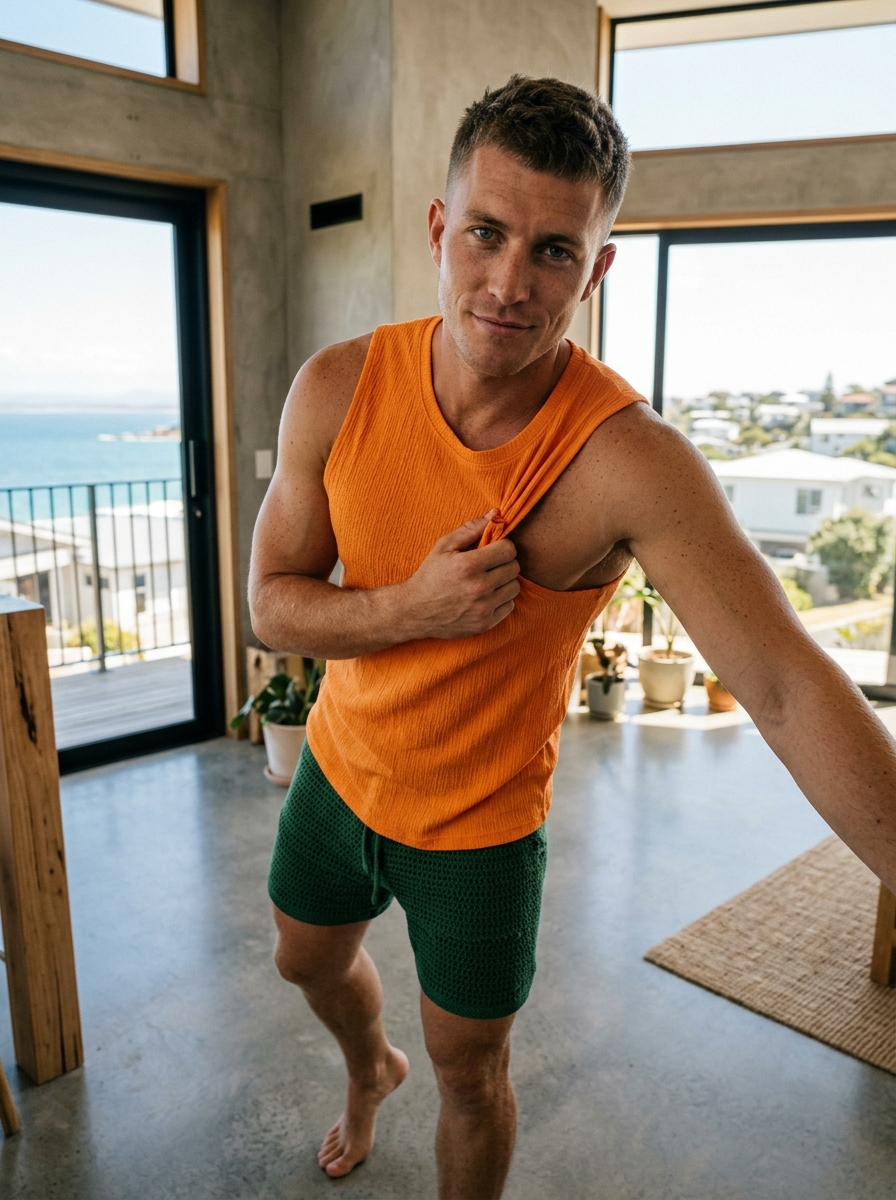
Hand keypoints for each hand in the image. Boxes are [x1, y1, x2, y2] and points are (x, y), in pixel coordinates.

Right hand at [396, 511, 520, 639]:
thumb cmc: (430, 574)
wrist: (415, 611)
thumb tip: (496, 514)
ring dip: (505, 582)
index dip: (503, 546)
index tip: (493, 549)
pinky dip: (501, 600)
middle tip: (490, 565)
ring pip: (515, 587)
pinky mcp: (485, 623)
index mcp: (468, 565)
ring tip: (488, 580)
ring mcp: (483, 607)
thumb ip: (471, 529)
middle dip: (504, 563)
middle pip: (514, 568)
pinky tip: (486, 597)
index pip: (509, 549)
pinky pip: (510, 606)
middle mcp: (478, 587)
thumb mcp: (444, 546)